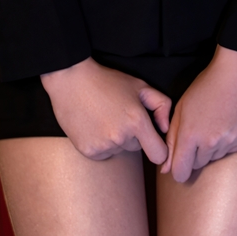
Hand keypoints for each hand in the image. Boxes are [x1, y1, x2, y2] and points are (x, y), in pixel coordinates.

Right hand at [41, 58, 170, 164]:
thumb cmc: (108, 81)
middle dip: (133, 136)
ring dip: (116, 139)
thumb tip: (165, 129)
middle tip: (120, 116)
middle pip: (137, 148)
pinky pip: (103, 154)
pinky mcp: (88, 151)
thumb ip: (162, 105)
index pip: (159, 155)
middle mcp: (121, 137)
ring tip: (104, 118)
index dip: (159, 149)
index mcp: (137, 121)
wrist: (71, 81)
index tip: (154, 142)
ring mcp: (103, 146)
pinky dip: (101, 144)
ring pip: (119, 150)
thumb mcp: (140, 85)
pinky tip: (94, 126)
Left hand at [161, 45, 236, 182]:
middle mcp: (211, 143)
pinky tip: (229, 121)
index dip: (178, 169)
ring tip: (216, 122)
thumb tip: (165, 169)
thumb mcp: (182, 108)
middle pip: (199, 165)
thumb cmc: (207, 85)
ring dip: (213, 147)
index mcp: (191, 135)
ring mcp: (232, 142)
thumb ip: (171, 139)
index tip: (180, 162)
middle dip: (196, 154)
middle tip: (200, 130)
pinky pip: (233, 150)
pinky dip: (229, 141)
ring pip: (216, 157)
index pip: (181, 172)